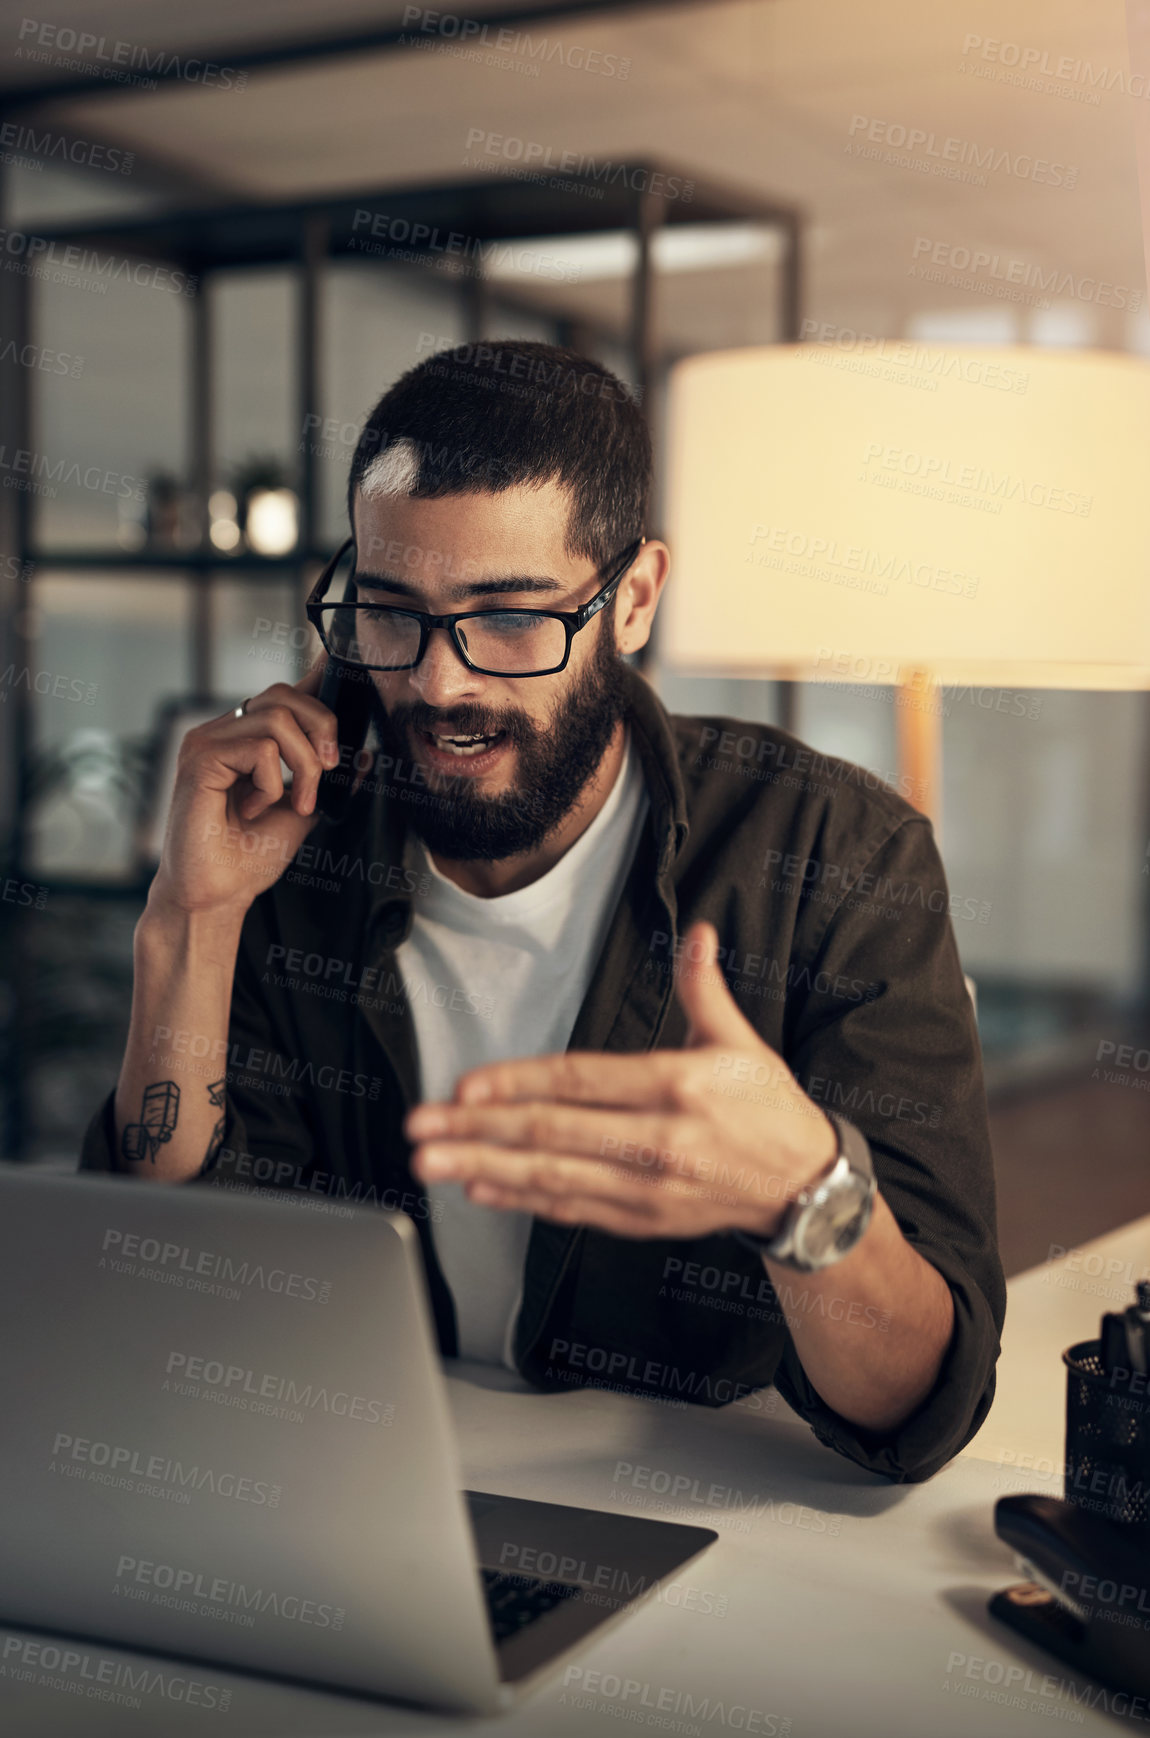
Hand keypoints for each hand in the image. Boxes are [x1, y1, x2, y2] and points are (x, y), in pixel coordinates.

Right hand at [148, 659, 340, 921]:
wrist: (216, 895)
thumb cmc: (248, 858)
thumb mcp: (303, 813)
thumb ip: (327, 782)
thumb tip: (363, 756)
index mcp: (246, 740)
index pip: (284, 694)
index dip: (315, 675)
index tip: (341, 663)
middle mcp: (224, 733)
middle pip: (284, 694)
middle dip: (322, 729)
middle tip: (329, 771)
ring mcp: (207, 742)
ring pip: (277, 719)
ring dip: (303, 766)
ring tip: (295, 803)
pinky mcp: (199, 759)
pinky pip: (259, 747)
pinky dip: (272, 783)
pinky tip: (254, 808)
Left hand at [405, 921, 837, 1238]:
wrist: (805, 1188)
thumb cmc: (768, 1109)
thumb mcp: (741, 1040)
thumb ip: (705, 987)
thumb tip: (697, 933)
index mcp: (676, 1086)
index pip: (580, 1082)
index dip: (517, 1084)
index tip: (464, 1087)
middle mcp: (658, 1141)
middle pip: (552, 1134)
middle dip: (477, 1132)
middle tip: (422, 1128)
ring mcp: (647, 1187)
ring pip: (552, 1177)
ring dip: (484, 1171)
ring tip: (433, 1164)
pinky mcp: (643, 1219)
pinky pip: (572, 1210)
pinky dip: (522, 1201)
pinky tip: (481, 1190)